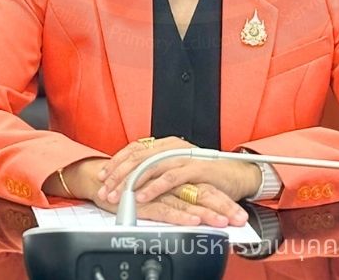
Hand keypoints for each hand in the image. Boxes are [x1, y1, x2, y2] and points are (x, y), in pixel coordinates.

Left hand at [96, 137, 258, 225]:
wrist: (236, 175)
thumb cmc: (206, 175)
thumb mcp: (176, 170)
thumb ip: (158, 170)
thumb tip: (132, 180)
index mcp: (167, 143)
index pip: (135, 148)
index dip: (117, 161)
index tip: (102, 175)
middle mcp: (174, 146)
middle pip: (138, 156)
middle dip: (118, 173)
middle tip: (104, 189)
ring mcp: (185, 155)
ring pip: (151, 165)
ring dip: (132, 181)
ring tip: (118, 195)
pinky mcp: (196, 167)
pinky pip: (171, 177)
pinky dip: (154, 186)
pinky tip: (142, 196)